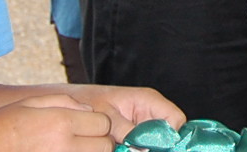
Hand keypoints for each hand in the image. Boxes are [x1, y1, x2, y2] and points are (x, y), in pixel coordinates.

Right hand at [0, 93, 114, 151]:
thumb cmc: (3, 124)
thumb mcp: (33, 102)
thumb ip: (66, 101)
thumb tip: (89, 109)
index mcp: (62, 121)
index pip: (103, 123)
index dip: (98, 123)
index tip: (88, 125)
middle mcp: (64, 145)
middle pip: (105, 146)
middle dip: (99, 141)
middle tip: (83, 139)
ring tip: (72, 147)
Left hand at [65, 84, 185, 140]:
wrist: (70, 104)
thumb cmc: (87, 102)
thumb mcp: (107, 118)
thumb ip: (128, 132)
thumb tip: (143, 148)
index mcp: (149, 100)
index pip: (176, 119)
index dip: (171, 137)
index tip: (154, 148)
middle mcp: (150, 111)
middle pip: (168, 133)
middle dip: (157, 145)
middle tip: (138, 150)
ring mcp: (143, 123)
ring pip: (156, 141)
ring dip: (146, 148)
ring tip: (126, 148)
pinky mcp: (133, 134)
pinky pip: (143, 145)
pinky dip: (137, 149)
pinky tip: (124, 149)